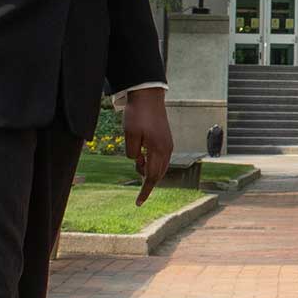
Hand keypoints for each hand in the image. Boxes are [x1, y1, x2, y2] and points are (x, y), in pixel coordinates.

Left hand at [121, 89, 174, 204]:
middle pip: (159, 174)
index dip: (145, 191)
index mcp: (158, 149)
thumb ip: (132, 153)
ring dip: (149, 172)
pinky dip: (153, 165)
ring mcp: (168, 144)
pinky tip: (145, 160)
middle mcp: (167, 148)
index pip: (152, 177)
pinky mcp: (166, 139)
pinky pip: (162, 159)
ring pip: (161, 167)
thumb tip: (138, 162)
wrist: (148, 95)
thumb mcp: (129, 135)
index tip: (138, 203)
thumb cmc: (137, 114)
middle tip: (138, 190)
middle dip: (147, 183)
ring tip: (138, 164)